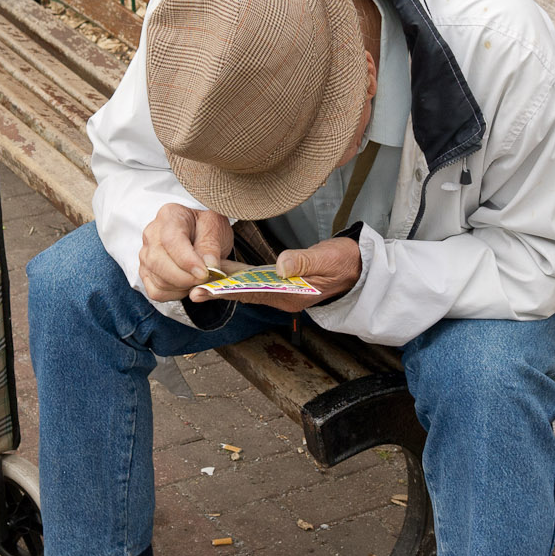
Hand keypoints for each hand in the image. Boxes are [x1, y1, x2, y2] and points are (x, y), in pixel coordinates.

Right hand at [139, 204, 232, 301]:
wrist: (200, 233)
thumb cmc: (206, 228)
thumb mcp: (215, 227)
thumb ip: (211, 246)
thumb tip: (209, 267)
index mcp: (169, 216)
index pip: (171, 240)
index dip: (187, 261)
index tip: (204, 273)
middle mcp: (151, 234)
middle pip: (159, 263)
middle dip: (185, 278)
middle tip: (205, 279)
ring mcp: (145, 255)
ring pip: (158, 280)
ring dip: (182, 286)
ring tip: (198, 278)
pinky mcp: (146, 272)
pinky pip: (156, 292)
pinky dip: (174, 294)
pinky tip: (186, 285)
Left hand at [191, 237, 360, 312]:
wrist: (361, 268)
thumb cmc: (346, 261)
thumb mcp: (328, 258)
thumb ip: (304, 261)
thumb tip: (280, 265)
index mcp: (291, 294)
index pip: (252, 293)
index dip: (226, 291)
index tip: (204, 290)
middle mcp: (283, 297)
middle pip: (245, 294)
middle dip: (218, 291)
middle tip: (192, 290)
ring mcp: (284, 292)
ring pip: (248, 289)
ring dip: (225, 284)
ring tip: (200, 279)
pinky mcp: (285, 284)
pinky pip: (256, 283)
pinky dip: (239, 278)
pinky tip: (224, 271)